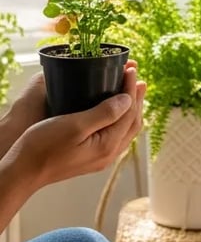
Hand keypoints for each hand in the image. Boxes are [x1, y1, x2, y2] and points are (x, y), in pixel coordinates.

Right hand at [5, 64, 144, 190]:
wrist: (22, 172)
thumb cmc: (43, 147)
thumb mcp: (75, 125)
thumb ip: (105, 113)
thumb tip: (128, 99)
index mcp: (108, 145)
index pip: (129, 112)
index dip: (132, 89)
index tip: (131, 69)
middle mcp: (109, 154)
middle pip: (132, 121)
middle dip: (136, 97)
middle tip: (135, 76)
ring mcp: (101, 157)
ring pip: (125, 129)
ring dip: (131, 107)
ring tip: (131, 89)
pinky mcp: (91, 157)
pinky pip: (116, 135)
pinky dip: (120, 118)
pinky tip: (115, 110)